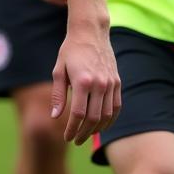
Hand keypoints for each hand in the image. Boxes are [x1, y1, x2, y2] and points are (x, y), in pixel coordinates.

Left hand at [52, 0, 120, 144]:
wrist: (91, 32)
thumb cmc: (70, 50)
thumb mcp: (59, 70)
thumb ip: (58, 95)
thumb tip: (56, 117)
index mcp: (82, 81)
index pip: (78, 114)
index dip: (72, 129)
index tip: (66, 137)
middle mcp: (99, 84)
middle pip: (94, 118)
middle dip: (83, 133)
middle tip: (75, 140)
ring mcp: (111, 83)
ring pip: (107, 115)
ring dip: (97, 130)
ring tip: (86, 135)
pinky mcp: (117, 82)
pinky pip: (117, 107)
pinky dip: (110, 120)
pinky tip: (101, 126)